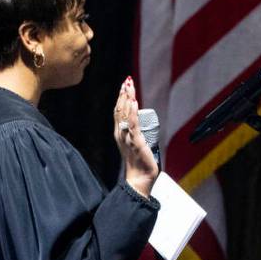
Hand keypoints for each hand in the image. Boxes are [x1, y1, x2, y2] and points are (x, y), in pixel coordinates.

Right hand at [113, 77, 158, 197]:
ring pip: (125, 114)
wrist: (140, 178)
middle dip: (124, 94)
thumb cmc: (139, 162)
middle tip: (127, 81)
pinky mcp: (135, 142)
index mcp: (119, 133)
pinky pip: (133, 125)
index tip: (125, 85)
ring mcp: (127, 137)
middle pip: (119, 109)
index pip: (118, 111)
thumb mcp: (136, 143)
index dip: (121, 97)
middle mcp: (120, 134)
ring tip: (130, 87)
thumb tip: (142, 125)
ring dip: (128, 99)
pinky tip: (135, 102)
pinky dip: (133, 112)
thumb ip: (136, 134)